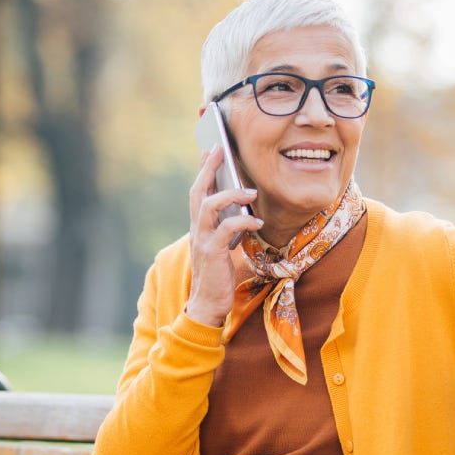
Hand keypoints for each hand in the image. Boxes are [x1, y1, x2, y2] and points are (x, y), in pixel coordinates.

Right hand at [184, 146, 261, 326]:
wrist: (207, 304)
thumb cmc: (217, 275)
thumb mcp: (220, 246)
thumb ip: (226, 227)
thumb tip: (242, 208)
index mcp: (198, 226)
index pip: (197, 192)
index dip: (203, 170)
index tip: (210, 150)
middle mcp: (196, 229)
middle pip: (198, 191)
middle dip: (208, 169)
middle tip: (220, 150)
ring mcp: (202, 240)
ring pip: (208, 205)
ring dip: (230, 194)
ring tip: (251, 192)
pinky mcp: (212, 252)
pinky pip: (226, 229)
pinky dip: (243, 222)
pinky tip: (257, 221)